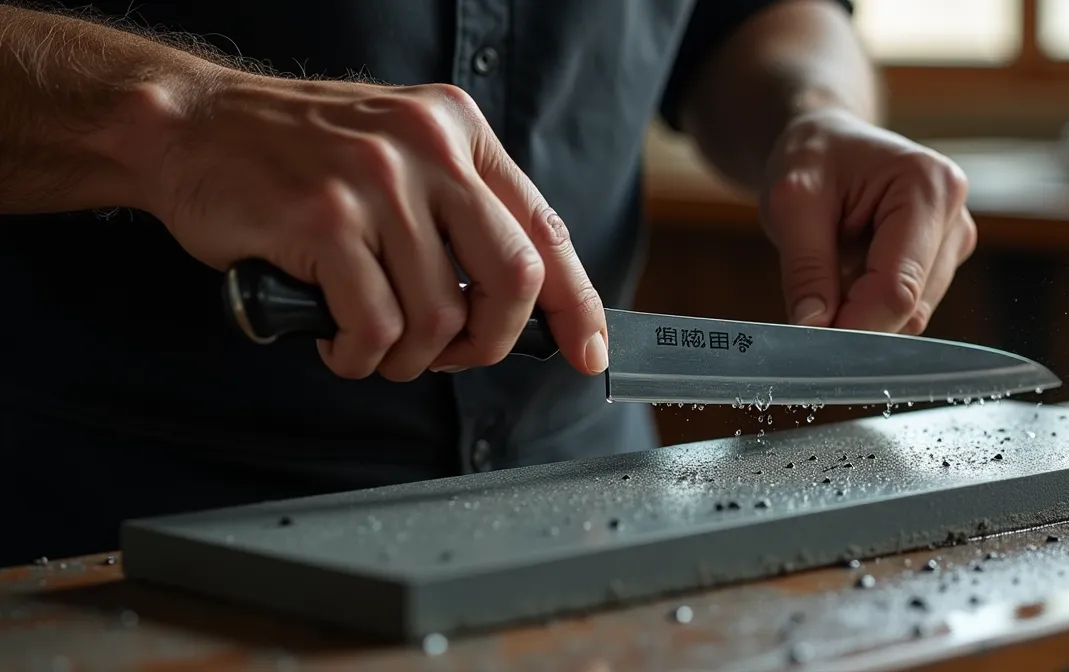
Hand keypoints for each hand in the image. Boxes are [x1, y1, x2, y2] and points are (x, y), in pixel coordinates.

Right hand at [137, 73, 606, 380]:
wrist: (190, 127)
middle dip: (490, 342)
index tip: (588, 350)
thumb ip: (458, 211)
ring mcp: (376, 181)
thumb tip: (517, 299)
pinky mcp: (323, 221)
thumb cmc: (295, 155)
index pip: (545, 229)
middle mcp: (427, 147)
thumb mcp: (399, 152)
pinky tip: (338, 342)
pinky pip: (376, 327)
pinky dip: (360, 356)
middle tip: (454, 355)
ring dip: (411, 358)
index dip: (575, 303)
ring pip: (439, 315)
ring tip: (374, 347)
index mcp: (458, 130)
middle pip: (513, 277)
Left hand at [759, 108, 976, 334]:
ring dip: (861, 308)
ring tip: (831, 262)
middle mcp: (954, 217)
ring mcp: (953, 242)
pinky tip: (849, 268)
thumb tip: (813, 328)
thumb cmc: (813, 158)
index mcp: (927, 187)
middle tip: (808, 293)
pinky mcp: (943, 262)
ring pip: (908, 316)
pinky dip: (869, 303)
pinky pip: (905, 309)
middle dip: (854, 315)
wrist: (828, 141)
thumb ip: (804, 267)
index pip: (897, 288)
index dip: (854, 325)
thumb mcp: (791, 202)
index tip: (810, 339)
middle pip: (907, 307)